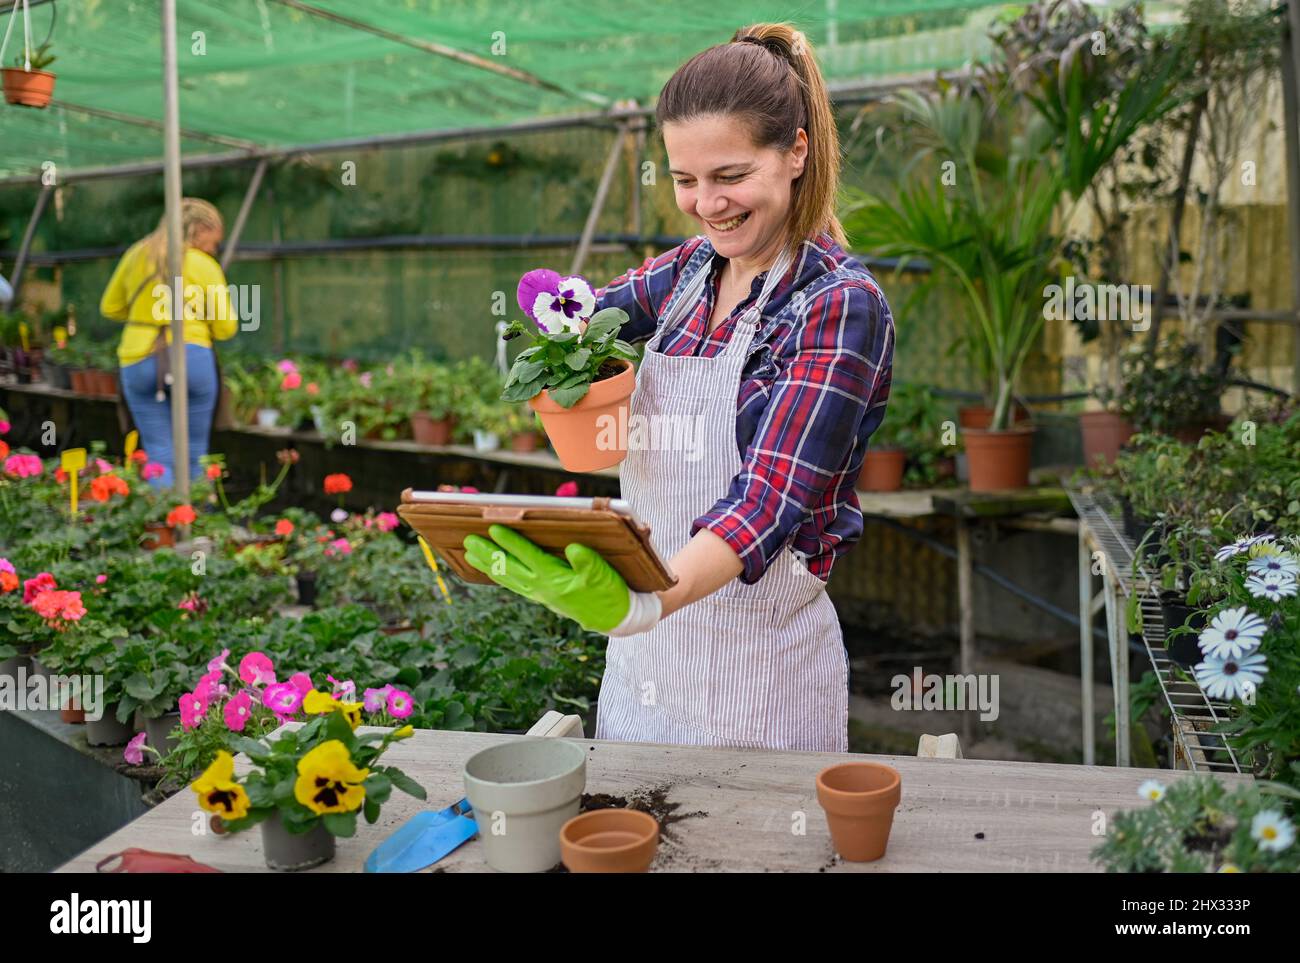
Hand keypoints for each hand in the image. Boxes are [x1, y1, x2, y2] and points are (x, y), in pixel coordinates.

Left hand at [462, 525, 630, 632]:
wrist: (614, 619)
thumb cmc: (610, 594)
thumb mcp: (603, 576)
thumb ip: (588, 562)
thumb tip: (574, 549)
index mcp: (555, 579)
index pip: (527, 556)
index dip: (510, 541)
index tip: (492, 528)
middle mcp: (542, 588)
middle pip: (509, 568)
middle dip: (488, 554)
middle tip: (468, 541)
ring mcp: (541, 594)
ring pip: (508, 578)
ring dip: (488, 565)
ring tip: (470, 555)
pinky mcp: (544, 597)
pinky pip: (515, 585)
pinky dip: (501, 577)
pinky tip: (493, 571)